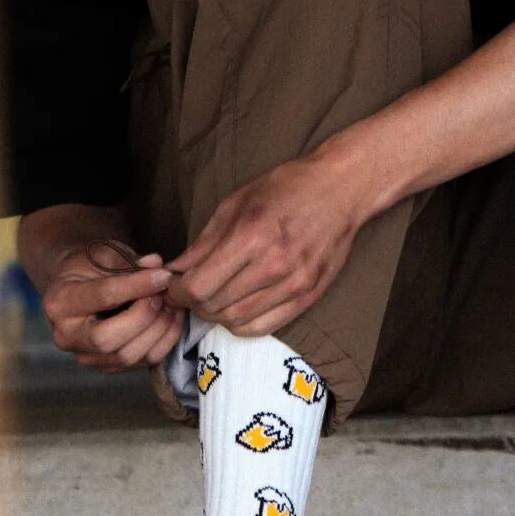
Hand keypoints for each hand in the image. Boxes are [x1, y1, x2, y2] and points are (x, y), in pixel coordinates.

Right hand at [42, 248, 185, 372]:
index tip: (163, 276)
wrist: (78, 286)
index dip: (138, 286)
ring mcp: (86, 356)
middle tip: (164, 295)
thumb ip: (130, 262)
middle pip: (109, 339)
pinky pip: (142, 362)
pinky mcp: (107, 366)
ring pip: (128, 356)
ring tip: (171, 306)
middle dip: (145, 317)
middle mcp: (66, 336)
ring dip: (159, 331)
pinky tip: (171, 320)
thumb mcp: (105, 255)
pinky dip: (163, 342)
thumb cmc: (90, 267)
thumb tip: (157, 265)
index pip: (103, 297)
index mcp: (59, 303)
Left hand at [166, 154, 365, 335]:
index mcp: (251, 236)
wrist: (340, 191)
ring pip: (236, 321)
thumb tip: (176, 270)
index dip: (178, 293)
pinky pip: (263, 327)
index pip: (200, 286)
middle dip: (193, 304)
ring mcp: (293, 285)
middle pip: (215, 306)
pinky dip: (241, 324)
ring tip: (212, 300)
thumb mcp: (236, 203)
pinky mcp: (307, 297)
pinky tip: (235, 309)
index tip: (174, 288)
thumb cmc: (286, 188)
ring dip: (216, 315)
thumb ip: (204, 242)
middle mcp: (273, 265)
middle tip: (189, 294)